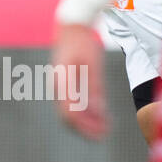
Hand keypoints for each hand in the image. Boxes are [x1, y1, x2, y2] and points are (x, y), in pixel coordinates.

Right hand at [52, 22, 108, 139]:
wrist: (71, 26)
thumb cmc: (83, 43)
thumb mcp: (93, 65)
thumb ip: (94, 88)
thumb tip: (98, 112)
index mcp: (62, 81)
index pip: (69, 112)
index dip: (85, 126)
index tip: (102, 133)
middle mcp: (57, 85)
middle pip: (67, 116)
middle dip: (85, 128)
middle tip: (105, 134)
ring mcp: (58, 85)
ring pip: (68, 112)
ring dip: (85, 122)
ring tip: (105, 127)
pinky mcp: (63, 83)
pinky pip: (71, 103)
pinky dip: (84, 112)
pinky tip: (99, 114)